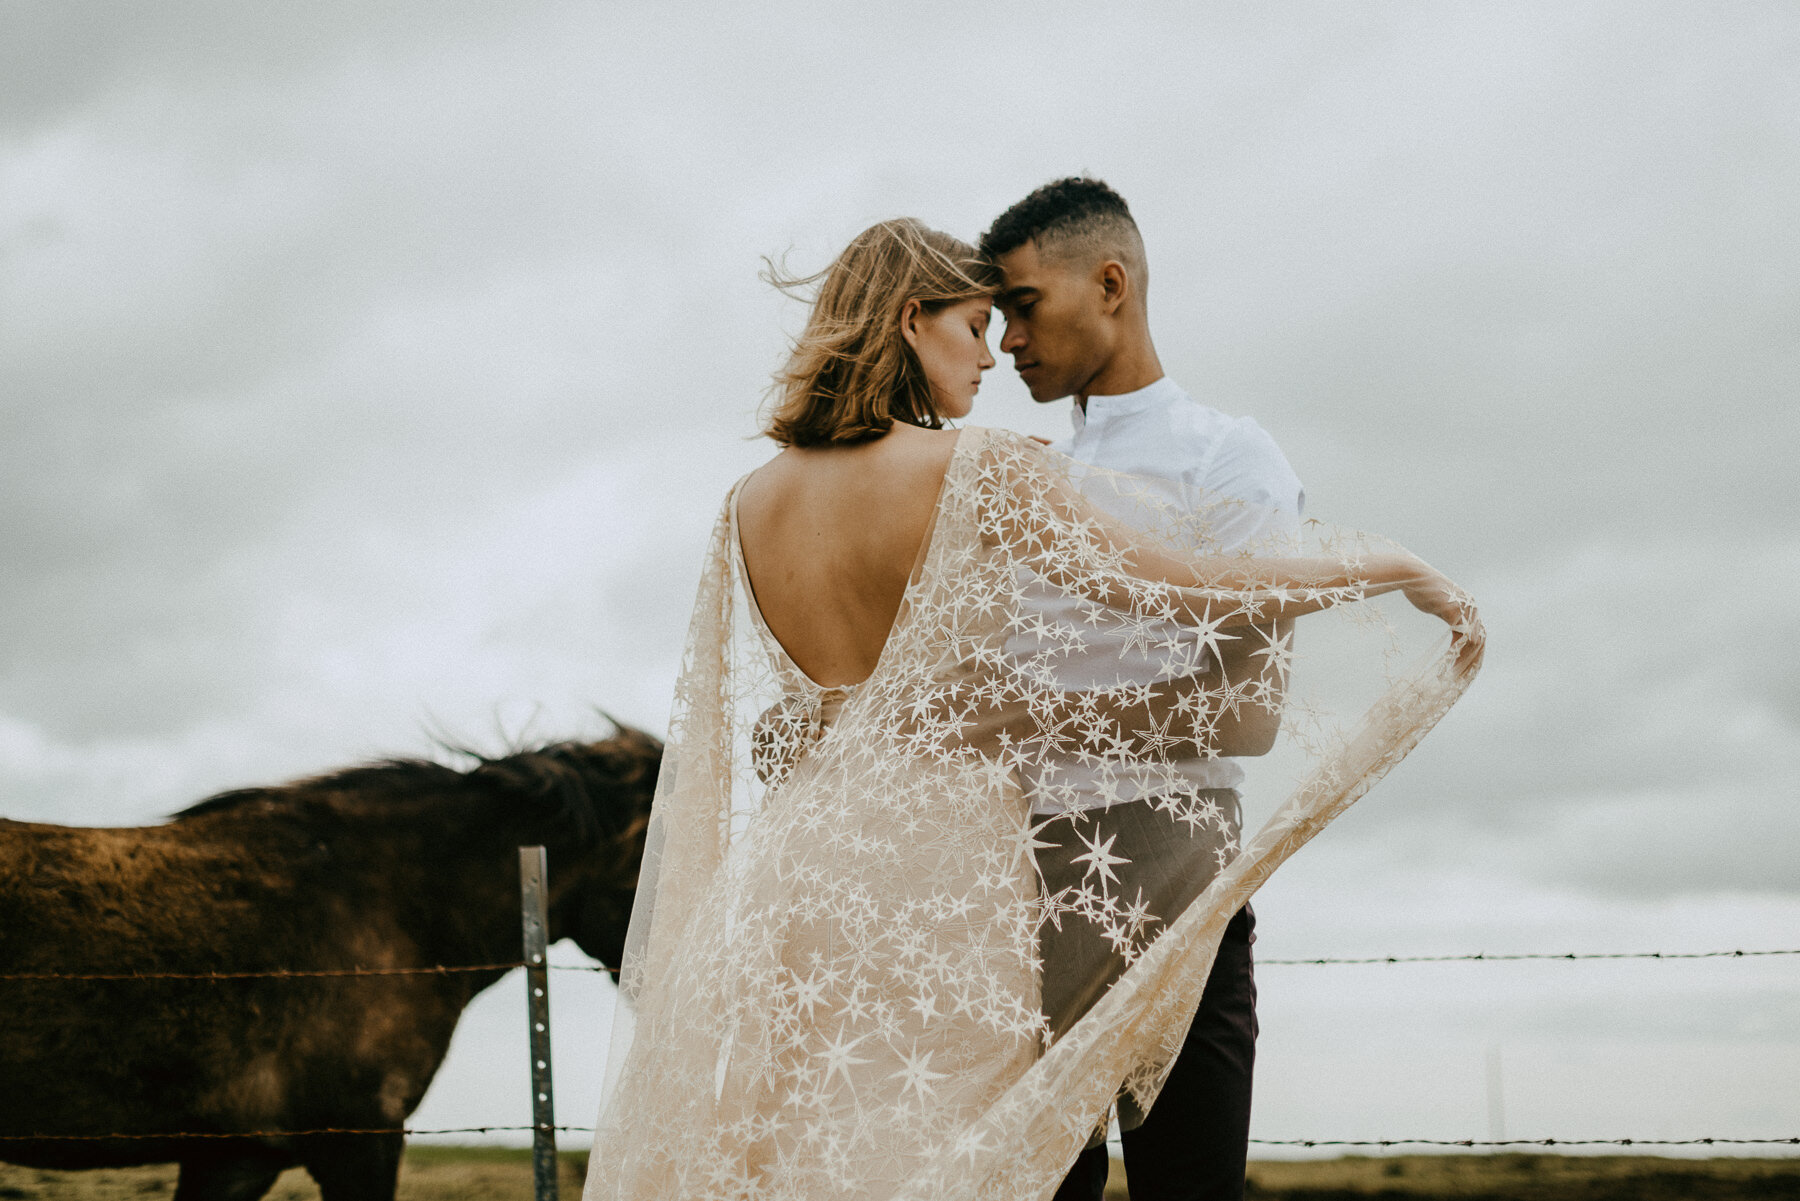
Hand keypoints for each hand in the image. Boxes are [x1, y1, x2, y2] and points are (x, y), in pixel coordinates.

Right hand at [1389, 556, 1484, 675]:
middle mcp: (1471, 607)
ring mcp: (1464, 608)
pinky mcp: (1454, 611)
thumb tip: (1455, 629)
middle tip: (1463, 675)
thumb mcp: (1440, 606)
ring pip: (1473, 639)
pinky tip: (1451, 660)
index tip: (1464, 667)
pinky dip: (1457, 650)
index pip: (1478, 634)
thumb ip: (1450, 617)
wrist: (1411, 576)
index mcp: (1469, 607)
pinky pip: (1461, 635)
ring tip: (1456, 672)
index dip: (1473, 653)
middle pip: (1480, 639)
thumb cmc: (1421, 591)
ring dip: (1466, 657)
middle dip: (1472, 659)